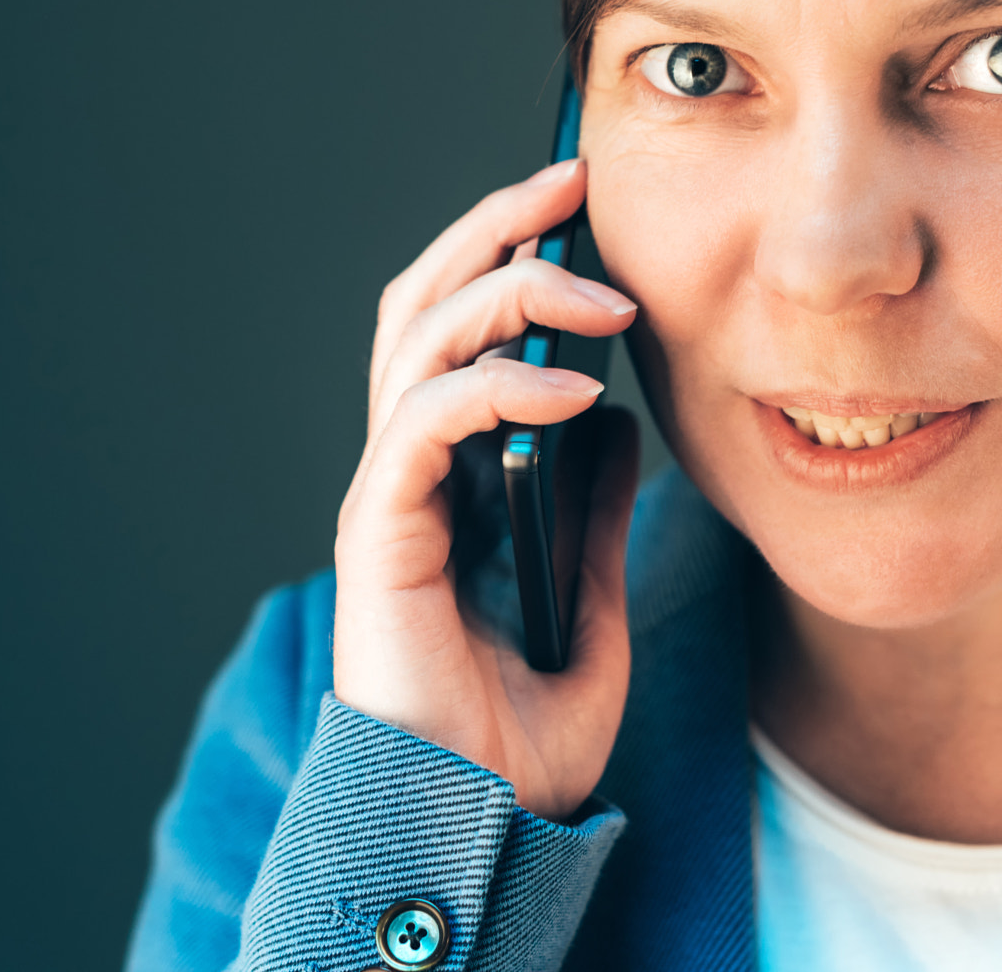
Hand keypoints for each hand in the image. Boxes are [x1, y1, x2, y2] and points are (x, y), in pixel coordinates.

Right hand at [334, 158, 640, 819]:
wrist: (476, 821)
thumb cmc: (520, 730)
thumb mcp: (588, 597)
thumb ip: (593, 508)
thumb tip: (618, 425)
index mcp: (449, 476)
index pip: (460, 328)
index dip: (509, 254)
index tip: (586, 209)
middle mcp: (408, 470)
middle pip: (424, 303)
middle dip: (494, 227)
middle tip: (572, 181)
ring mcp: (390, 495)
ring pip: (418, 340)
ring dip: (506, 289)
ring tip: (596, 286)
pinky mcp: (383, 532)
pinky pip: (428, 421)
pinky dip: (497, 383)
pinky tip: (572, 385)